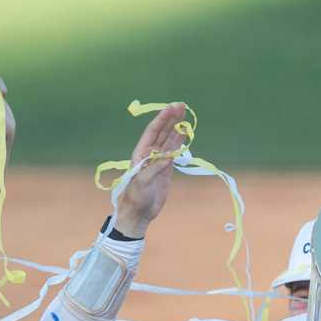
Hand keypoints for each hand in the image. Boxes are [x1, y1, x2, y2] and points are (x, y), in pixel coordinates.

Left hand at [112, 103, 186, 237]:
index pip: (153, 131)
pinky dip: (179, 142)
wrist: (139, 214)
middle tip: (182, 106)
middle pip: (162, 132)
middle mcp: (149, 154)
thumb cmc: (135, 197)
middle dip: (171, 119)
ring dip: (176, 128)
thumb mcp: (142, 182)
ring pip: (169, 140)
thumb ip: (154, 168)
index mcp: (140, 153)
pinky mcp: (165, 170)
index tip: (172, 108)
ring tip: (184, 115)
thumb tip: (168, 156)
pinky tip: (184, 133)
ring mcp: (158, 161)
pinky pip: (174, 152)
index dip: (162, 118)